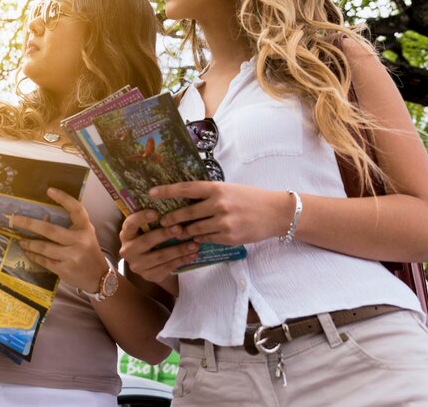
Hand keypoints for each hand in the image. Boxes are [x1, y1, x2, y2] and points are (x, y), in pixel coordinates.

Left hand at [10, 188, 107, 293]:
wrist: (99, 277)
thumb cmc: (88, 251)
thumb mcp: (84, 235)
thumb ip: (68, 227)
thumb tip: (42, 219)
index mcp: (85, 228)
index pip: (76, 209)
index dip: (64, 198)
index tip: (49, 190)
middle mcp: (80, 240)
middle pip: (50, 230)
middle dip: (29, 224)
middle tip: (14, 219)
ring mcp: (72, 256)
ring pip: (44, 247)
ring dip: (29, 243)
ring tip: (20, 240)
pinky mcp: (65, 269)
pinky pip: (44, 260)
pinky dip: (34, 255)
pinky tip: (27, 252)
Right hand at [118, 209, 197, 285]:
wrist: (149, 265)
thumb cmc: (151, 239)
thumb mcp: (147, 229)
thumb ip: (155, 220)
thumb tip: (173, 202)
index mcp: (126, 234)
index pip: (130, 224)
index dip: (141, 218)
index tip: (155, 212)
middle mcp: (128, 250)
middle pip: (147, 241)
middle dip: (165, 234)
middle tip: (180, 228)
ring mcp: (137, 265)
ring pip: (160, 256)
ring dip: (179, 249)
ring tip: (194, 244)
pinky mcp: (148, 276)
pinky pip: (167, 267)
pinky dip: (182, 260)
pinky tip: (192, 255)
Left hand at [152, 181, 292, 245]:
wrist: (275, 212)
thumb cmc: (250, 198)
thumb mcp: (229, 189)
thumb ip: (210, 194)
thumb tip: (186, 198)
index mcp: (217, 188)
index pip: (186, 188)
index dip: (167, 191)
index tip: (151, 193)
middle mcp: (218, 204)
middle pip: (186, 212)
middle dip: (171, 218)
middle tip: (162, 221)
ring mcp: (223, 222)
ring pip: (194, 229)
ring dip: (184, 232)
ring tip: (177, 232)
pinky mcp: (229, 237)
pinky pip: (206, 239)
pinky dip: (199, 239)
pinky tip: (196, 238)